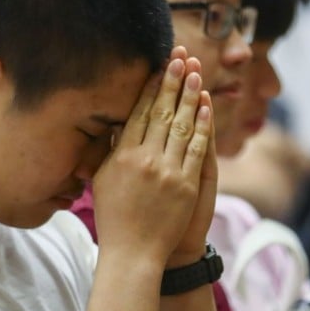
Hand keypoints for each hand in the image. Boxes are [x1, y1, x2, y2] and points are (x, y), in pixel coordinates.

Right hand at [92, 48, 214, 269]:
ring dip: (190, 96)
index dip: (150, 88)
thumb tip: (117, 122)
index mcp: (122, 157)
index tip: (158, 67)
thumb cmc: (114, 218)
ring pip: (182, 126)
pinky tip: (206, 106)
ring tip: (196, 73)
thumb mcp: (103, 180)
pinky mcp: (186, 185)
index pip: (139, 113)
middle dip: (172, 82)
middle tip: (181, 57)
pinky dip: (203, 125)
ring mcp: (167, 172)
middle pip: (162, 113)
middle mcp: (144, 160)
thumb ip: (111, 151)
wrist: (133, 253)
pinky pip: (197, 149)